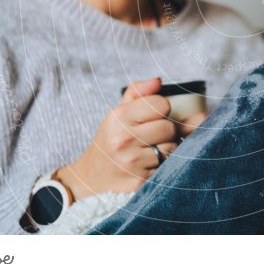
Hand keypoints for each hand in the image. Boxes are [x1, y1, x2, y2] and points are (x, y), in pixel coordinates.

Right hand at [54, 77, 179, 200]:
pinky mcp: (140, 182)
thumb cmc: (110, 141)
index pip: (162, 104)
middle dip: (167, 131)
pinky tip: (149, 166)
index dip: (162, 109)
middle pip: (170, 127)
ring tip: (150, 151)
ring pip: (172, 149)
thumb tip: (158, 81)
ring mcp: (132, 163)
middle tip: (153, 136)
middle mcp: (124, 139)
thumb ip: (138, 92)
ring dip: (167, 150)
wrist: (91, 178)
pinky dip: (164, 166)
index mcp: (119, 117)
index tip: (154, 116)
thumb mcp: (117, 113)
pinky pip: (168, 168)